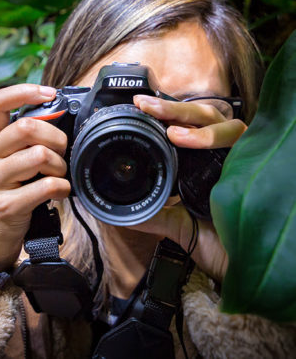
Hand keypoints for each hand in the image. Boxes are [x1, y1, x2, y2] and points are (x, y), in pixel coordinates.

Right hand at [0, 84, 70, 270]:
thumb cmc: (3, 195)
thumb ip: (23, 143)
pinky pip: (46, 186)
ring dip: (60, 166)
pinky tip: (60, 193)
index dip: (24, 92)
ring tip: (59, 175)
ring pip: (40, 155)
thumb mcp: (5, 164)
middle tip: (62, 151)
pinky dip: (62, 188)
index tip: (50, 93)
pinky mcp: (6, 206)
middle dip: (56, 137)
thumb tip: (58, 122)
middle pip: (27, 127)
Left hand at [130, 94, 246, 280]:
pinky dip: (209, 138)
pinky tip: (183, 139)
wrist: (244, 268)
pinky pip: (238, 141)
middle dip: (172, 109)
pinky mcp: (253, 164)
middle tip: (144, 105)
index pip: (188, 129)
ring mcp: (240, 158)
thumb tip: (120, 214)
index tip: (140, 107)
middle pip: (203, 118)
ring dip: (190, 121)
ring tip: (166, 129)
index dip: (167, 115)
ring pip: (222, 123)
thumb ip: (156, 214)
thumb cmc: (220, 246)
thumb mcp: (180, 226)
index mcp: (205, 164)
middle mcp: (224, 156)